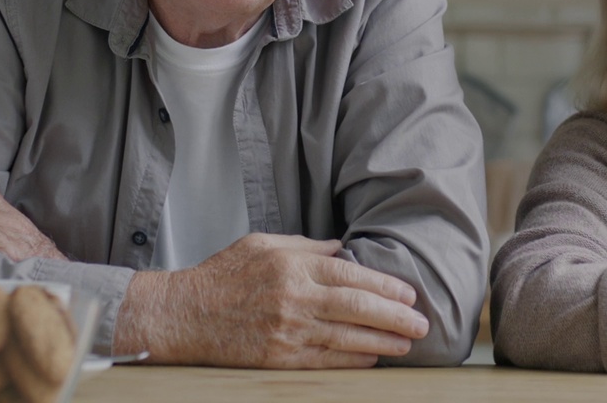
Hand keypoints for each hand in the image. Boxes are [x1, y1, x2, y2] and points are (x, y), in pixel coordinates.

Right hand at [115, 233, 428, 367]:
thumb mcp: (263, 244)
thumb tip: (343, 249)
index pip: (350, 275)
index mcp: (292, 266)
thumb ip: (306, 245)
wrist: (184, 315)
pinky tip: (373, 358)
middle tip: (422, 323)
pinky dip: (352, 361)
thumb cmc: (223, 275)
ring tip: (407, 344)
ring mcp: (286, 331)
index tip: (408, 294)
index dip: (384, 286)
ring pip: (346, 337)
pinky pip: (324, 361)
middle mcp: (293, 298)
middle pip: (355, 307)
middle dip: (394, 317)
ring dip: (381, 341)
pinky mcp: (278, 358)